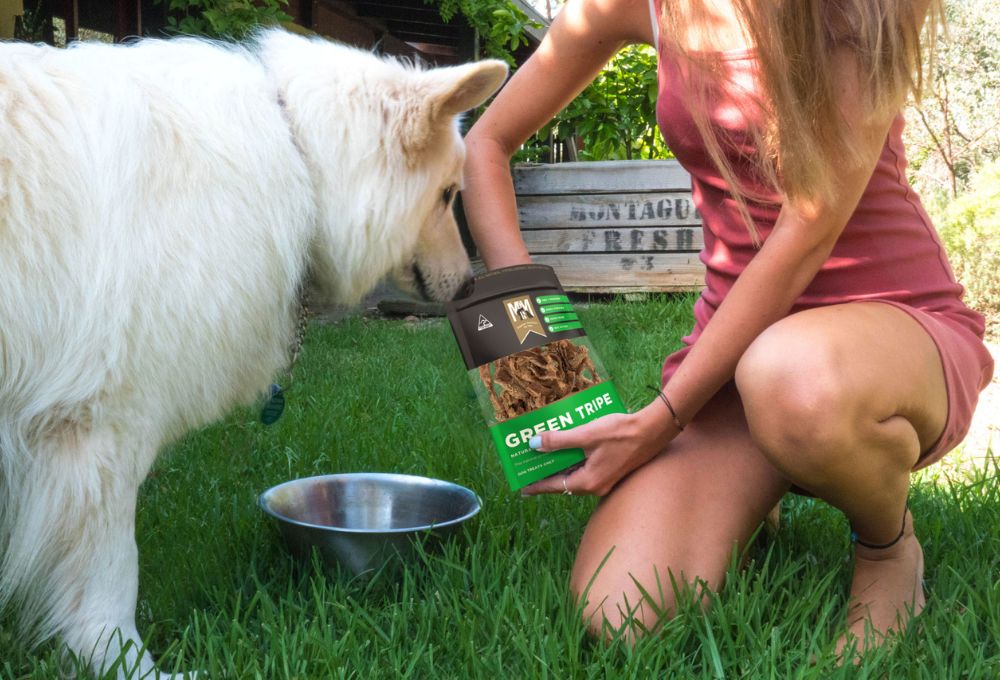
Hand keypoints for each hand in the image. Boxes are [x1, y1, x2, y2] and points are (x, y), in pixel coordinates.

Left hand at [521, 401, 677, 496]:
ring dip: (561, 464)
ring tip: (545, 455)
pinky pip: (587, 467)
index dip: (537, 485)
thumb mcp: (586, 435)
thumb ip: (559, 441)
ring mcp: (607, 479)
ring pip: (576, 473)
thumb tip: (535, 444)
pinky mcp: (613, 469)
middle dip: (548, 473)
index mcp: (589, 481)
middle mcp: (597, 485)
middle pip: (565, 481)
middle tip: (530, 467)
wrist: (654, 430)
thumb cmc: (621, 433)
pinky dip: (575, 459)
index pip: (555, 486)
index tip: (522, 487)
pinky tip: (569, 447)